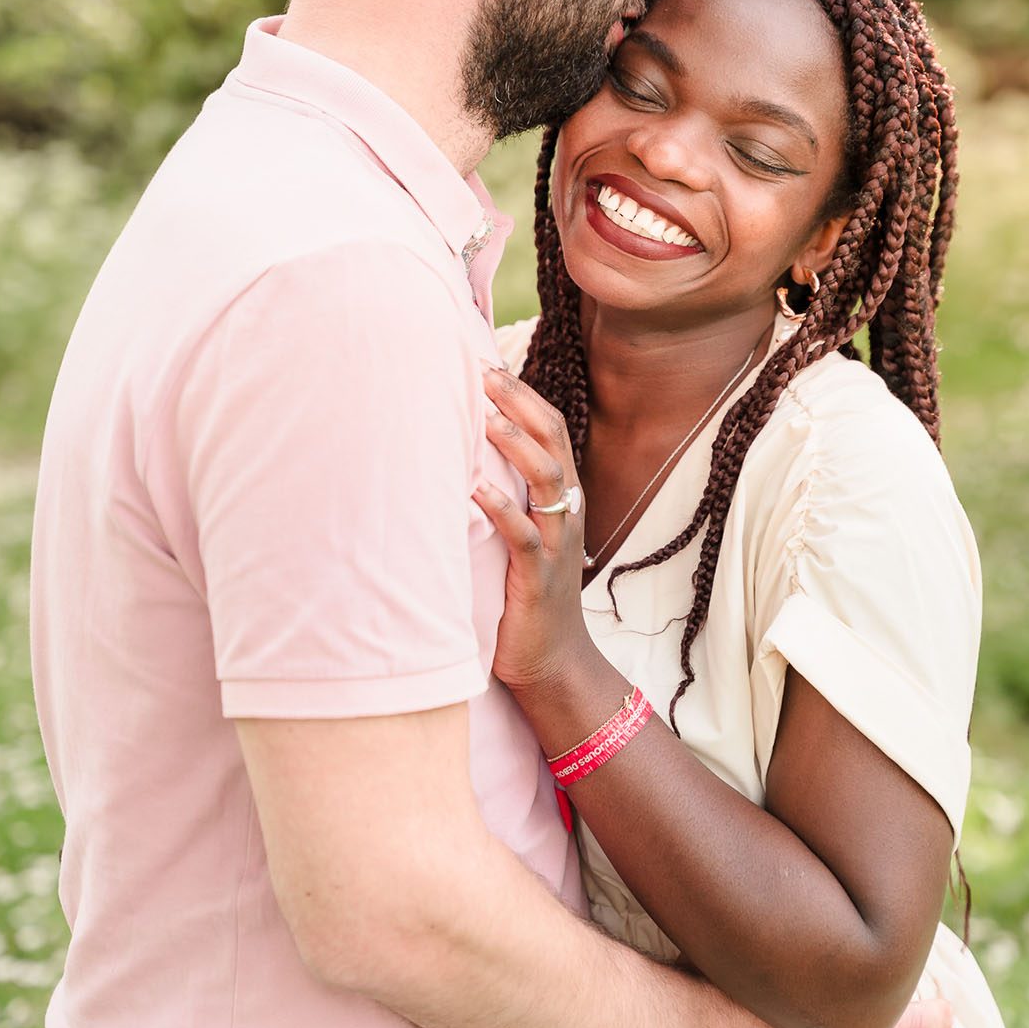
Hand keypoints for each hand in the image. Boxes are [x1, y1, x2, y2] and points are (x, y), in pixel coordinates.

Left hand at [474, 366, 592, 694]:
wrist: (553, 664)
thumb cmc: (525, 596)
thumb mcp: (521, 536)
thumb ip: (507, 495)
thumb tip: (463, 454)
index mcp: (562, 499)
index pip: (552, 431)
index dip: (524, 396)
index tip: (489, 363)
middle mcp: (565, 514)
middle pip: (553, 443)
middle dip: (520, 404)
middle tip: (485, 372)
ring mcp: (556, 546)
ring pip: (548, 482)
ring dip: (517, 447)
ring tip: (485, 418)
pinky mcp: (538, 579)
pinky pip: (525, 537)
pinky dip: (503, 510)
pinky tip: (476, 490)